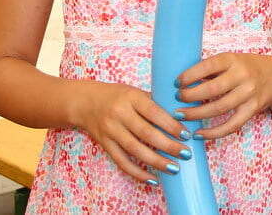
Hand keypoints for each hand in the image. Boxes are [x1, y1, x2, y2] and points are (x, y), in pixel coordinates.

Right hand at [73, 81, 191, 182]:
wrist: (85, 102)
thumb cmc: (117, 95)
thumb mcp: (135, 92)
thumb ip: (154, 103)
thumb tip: (180, 117)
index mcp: (131, 98)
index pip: (154, 113)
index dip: (171, 125)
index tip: (186, 135)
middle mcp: (120, 114)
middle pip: (146, 133)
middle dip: (168, 146)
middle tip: (185, 154)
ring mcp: (111, 130)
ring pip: (135, 150)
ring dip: (156, 162)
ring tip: (174, 168)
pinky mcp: (105, 144)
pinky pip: (122, 161)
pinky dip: (137, 173)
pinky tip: (153, 179)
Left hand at [175, 52, 271, 138]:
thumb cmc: (244, 67)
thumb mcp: (230, 61)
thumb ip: (209, 70)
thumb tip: (180, 82)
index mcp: (232, 60)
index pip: (208, 66)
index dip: (189, 75)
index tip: (176, 83)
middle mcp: (242, 76)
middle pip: (212, 89)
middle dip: (190, 96)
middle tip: (176, 100)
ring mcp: (248, 94)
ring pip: (219, 108)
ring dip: (196, 114)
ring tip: (180, 116)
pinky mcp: (252, 110)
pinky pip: (231, 125)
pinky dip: (213, 133)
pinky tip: (198, 134)